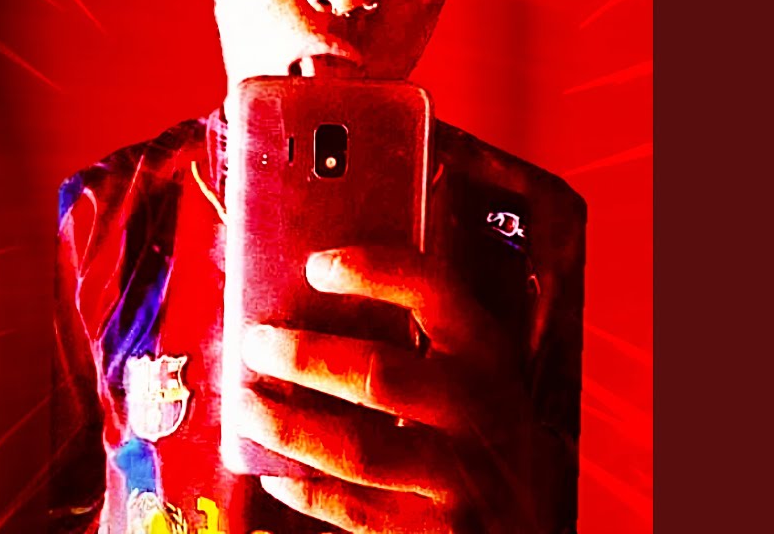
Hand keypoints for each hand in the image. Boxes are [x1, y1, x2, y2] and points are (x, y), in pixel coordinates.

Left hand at [238, 245, 538, 532]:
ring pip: (358, 448)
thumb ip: (415, 346)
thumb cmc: (476, 434)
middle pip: (378, 373)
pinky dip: (303, 489)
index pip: (435, 293)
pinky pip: (353, 509)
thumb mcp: (470, 380)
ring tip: (244, 406)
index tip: (317, 265)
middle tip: (255, 343)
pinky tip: (273, 472)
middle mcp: (478, 412)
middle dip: (305, 356)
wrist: (528, 524)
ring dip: (288, 425)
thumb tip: (304, 312)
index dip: (373, 272)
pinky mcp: (434, 533)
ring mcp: (459, 478)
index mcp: (485, 357)